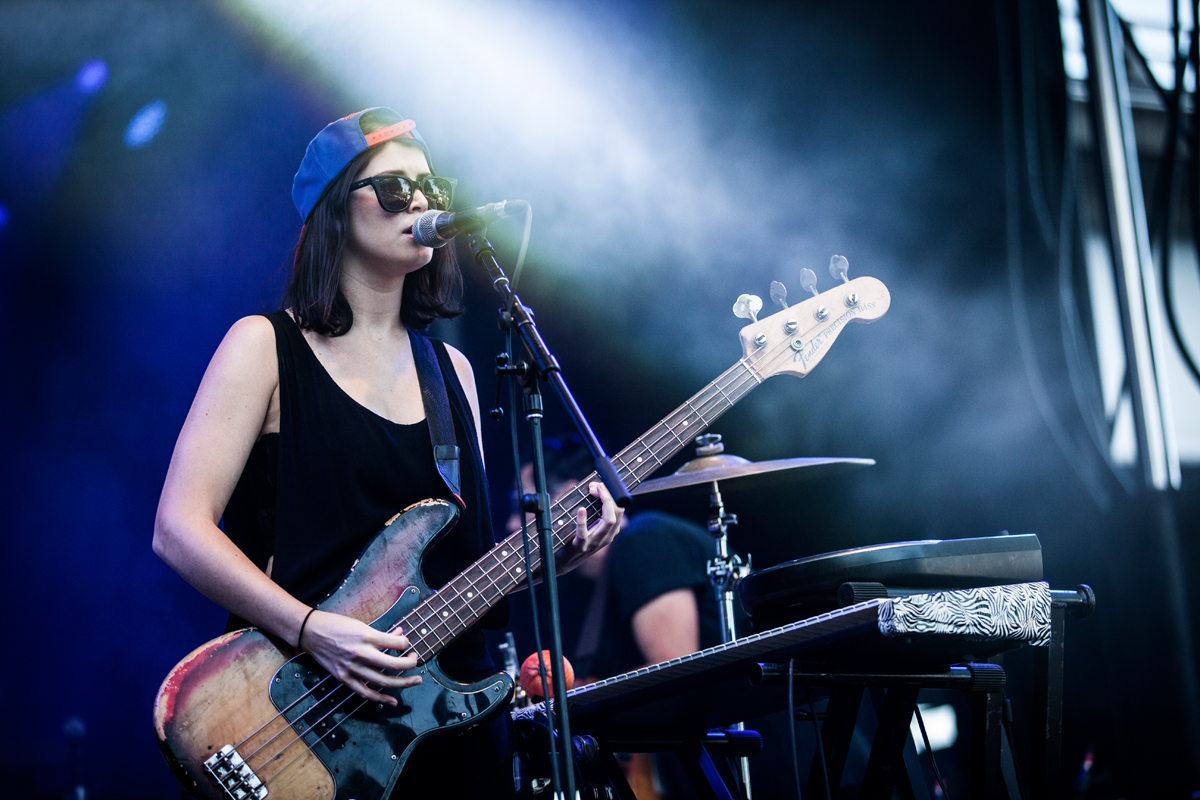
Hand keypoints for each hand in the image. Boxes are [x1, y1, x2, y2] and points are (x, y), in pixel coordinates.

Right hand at [299, 610, 420, 705]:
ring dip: (403, 683)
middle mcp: (360, 653)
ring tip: (415, 681)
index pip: (397, 644)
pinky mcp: (344, 678)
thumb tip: (400, 635)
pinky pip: (365, 693)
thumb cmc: (336, 625)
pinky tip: (392, 701)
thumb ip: (381, 633)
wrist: (310, 632)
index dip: (406, 644)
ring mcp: (352, 668)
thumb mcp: (361, 624)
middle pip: (394, 665)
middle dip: (411, 665)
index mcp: (366, 636)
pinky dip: (380, 699)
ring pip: (383, 681)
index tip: (406, 644)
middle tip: (417, 662)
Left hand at [556, 481, 623, 573]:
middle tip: (598, 485)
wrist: (561, 562)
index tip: (600, 484)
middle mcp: (605, 537)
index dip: (612, 493)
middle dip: (610, 495)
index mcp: (609, 531)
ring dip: (604, 503)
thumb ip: (593, 509)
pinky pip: (583, 534)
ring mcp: (594, 543)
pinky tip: (581, 510)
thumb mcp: (588, 525)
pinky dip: (582, 520)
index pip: (620, 509)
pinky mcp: (580, 547)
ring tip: (594, 491)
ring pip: (609, 522)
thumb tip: (592, 486)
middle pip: (617, 513)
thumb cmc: (573, 539)